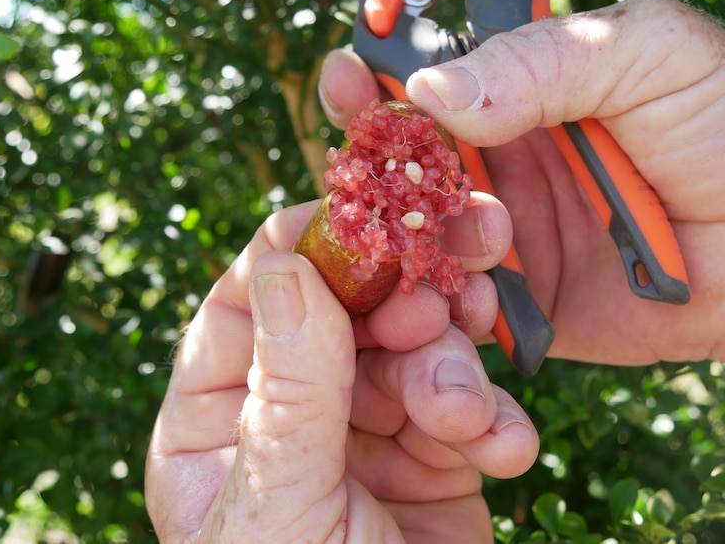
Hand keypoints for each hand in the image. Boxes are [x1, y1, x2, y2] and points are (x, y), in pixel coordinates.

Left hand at [144, 197, 539, 542]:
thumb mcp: (281, 507)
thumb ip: (290, 388)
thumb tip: (287, 264)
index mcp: (217, 417)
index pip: (255, 299)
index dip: (309, 247)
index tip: (372, 216)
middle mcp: (293, 411)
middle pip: (351, 310)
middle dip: (408, 297)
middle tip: (457, 285)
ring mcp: (369, 430)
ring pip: (421, 348)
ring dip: (457, 368)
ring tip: (470, 414)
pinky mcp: (437, 457)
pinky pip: (471, 407)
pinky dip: (496, 423)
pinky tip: (507, 455)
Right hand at [319, 0, 724, 392]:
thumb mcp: (648, 55)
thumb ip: (541, 63)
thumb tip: (432, 90)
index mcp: (521, 91)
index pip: (427, 76)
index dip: (380, 74)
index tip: (350, 78)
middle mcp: (499, 162)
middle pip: (402, 162)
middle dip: (373, 167)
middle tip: (361, 170)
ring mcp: (502, 237)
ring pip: (417, 239)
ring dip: (409, 244)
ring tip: (459, 244)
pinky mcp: (522, 303)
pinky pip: (459, 308)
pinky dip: (446, 309)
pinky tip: (465, 304)